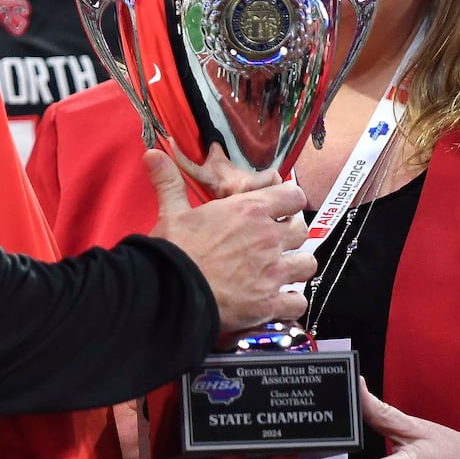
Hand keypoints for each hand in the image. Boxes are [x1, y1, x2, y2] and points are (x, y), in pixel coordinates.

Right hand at [145, 148, 313, 334]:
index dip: (289, 201)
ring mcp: (272, 272)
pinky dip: (291, 303)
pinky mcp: (269, 303)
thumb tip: (152, 155)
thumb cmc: (174, 251)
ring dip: (296, 267)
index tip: (281, 208)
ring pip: (307, 264)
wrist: (171, 293)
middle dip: (291, 235)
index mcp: (249, 210)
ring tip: (282, 271)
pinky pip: (298, 303)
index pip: (292, 196)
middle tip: (275, 241)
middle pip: (301, 230)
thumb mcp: (171, 212)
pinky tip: (279, 301)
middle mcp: (268, 238)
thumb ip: (169, 182)